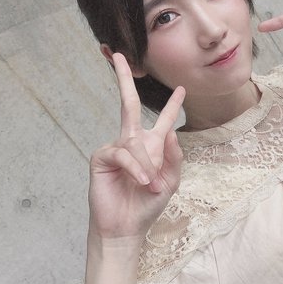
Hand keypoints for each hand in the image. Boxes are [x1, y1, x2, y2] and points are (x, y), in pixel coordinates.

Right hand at [88, 53, 184, 238]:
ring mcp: (115, 148)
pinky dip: (135, 167)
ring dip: (146, 165)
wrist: (127, 228)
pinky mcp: (102, 158)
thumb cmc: (147, 206)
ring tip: (150, 185)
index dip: (172, 105)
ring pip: (134, 142)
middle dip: (123, 79)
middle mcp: (132, 142)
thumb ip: (174, 157)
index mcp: (153, 147)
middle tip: (120, 56)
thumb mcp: (171, 182)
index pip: (163, 120)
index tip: (181, 89)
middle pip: (128, 104)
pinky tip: (140, 181)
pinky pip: (122, 153)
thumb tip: (171, 132)